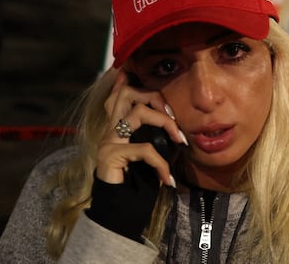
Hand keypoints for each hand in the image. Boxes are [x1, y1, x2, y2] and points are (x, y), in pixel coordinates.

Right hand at [96, 69, 185, 187]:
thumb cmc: (137, 184)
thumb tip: (177, 128)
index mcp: (117, 126)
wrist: (117, 214)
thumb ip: (156, 138)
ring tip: (180, 141)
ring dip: (165, 123)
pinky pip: (143, 148)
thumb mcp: (150, 155)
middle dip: (155, 97)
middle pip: (127, 92)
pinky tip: (167, 179)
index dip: (127, 80)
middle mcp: (110, 129)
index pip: (119, 93)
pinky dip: (160, 163)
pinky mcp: (110, 155)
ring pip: (138, 112)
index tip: (140, 74)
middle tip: (174, 117)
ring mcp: (108, 140)